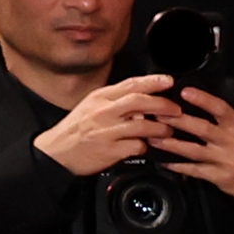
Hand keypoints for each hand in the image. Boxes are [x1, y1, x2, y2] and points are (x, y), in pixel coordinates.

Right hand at [33, 74, 184, 174]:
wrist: (56, 152)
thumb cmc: (77, 129)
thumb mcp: (91, 106)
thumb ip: (115, 100)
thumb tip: (143, 96)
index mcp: (100, 98)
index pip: (130, 84)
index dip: (152, 81)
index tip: (168, 81)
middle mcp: (103, 112)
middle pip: (139, 102)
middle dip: (163, 104)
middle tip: (176, 110)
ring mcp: (106, 131)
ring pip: (142, 125)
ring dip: (160, 128)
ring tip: (167, 130)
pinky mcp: (110, 150)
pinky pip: (137, 146)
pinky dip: (146, 146)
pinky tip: (147, 146)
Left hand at [153, 85, 233, 196]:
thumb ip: (220, 115)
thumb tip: (191, 101)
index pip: (220, 109)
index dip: (202, 100)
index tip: (184, 92)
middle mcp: (231, 142)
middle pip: (201, 129)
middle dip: (176, 120)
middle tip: (157, 113)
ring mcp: (224, 160)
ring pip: (193, 151)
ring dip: (170, 144)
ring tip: (152, 138)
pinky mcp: (218, 176)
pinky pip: (194, 170)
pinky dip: (177, 165)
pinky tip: (163, 161)